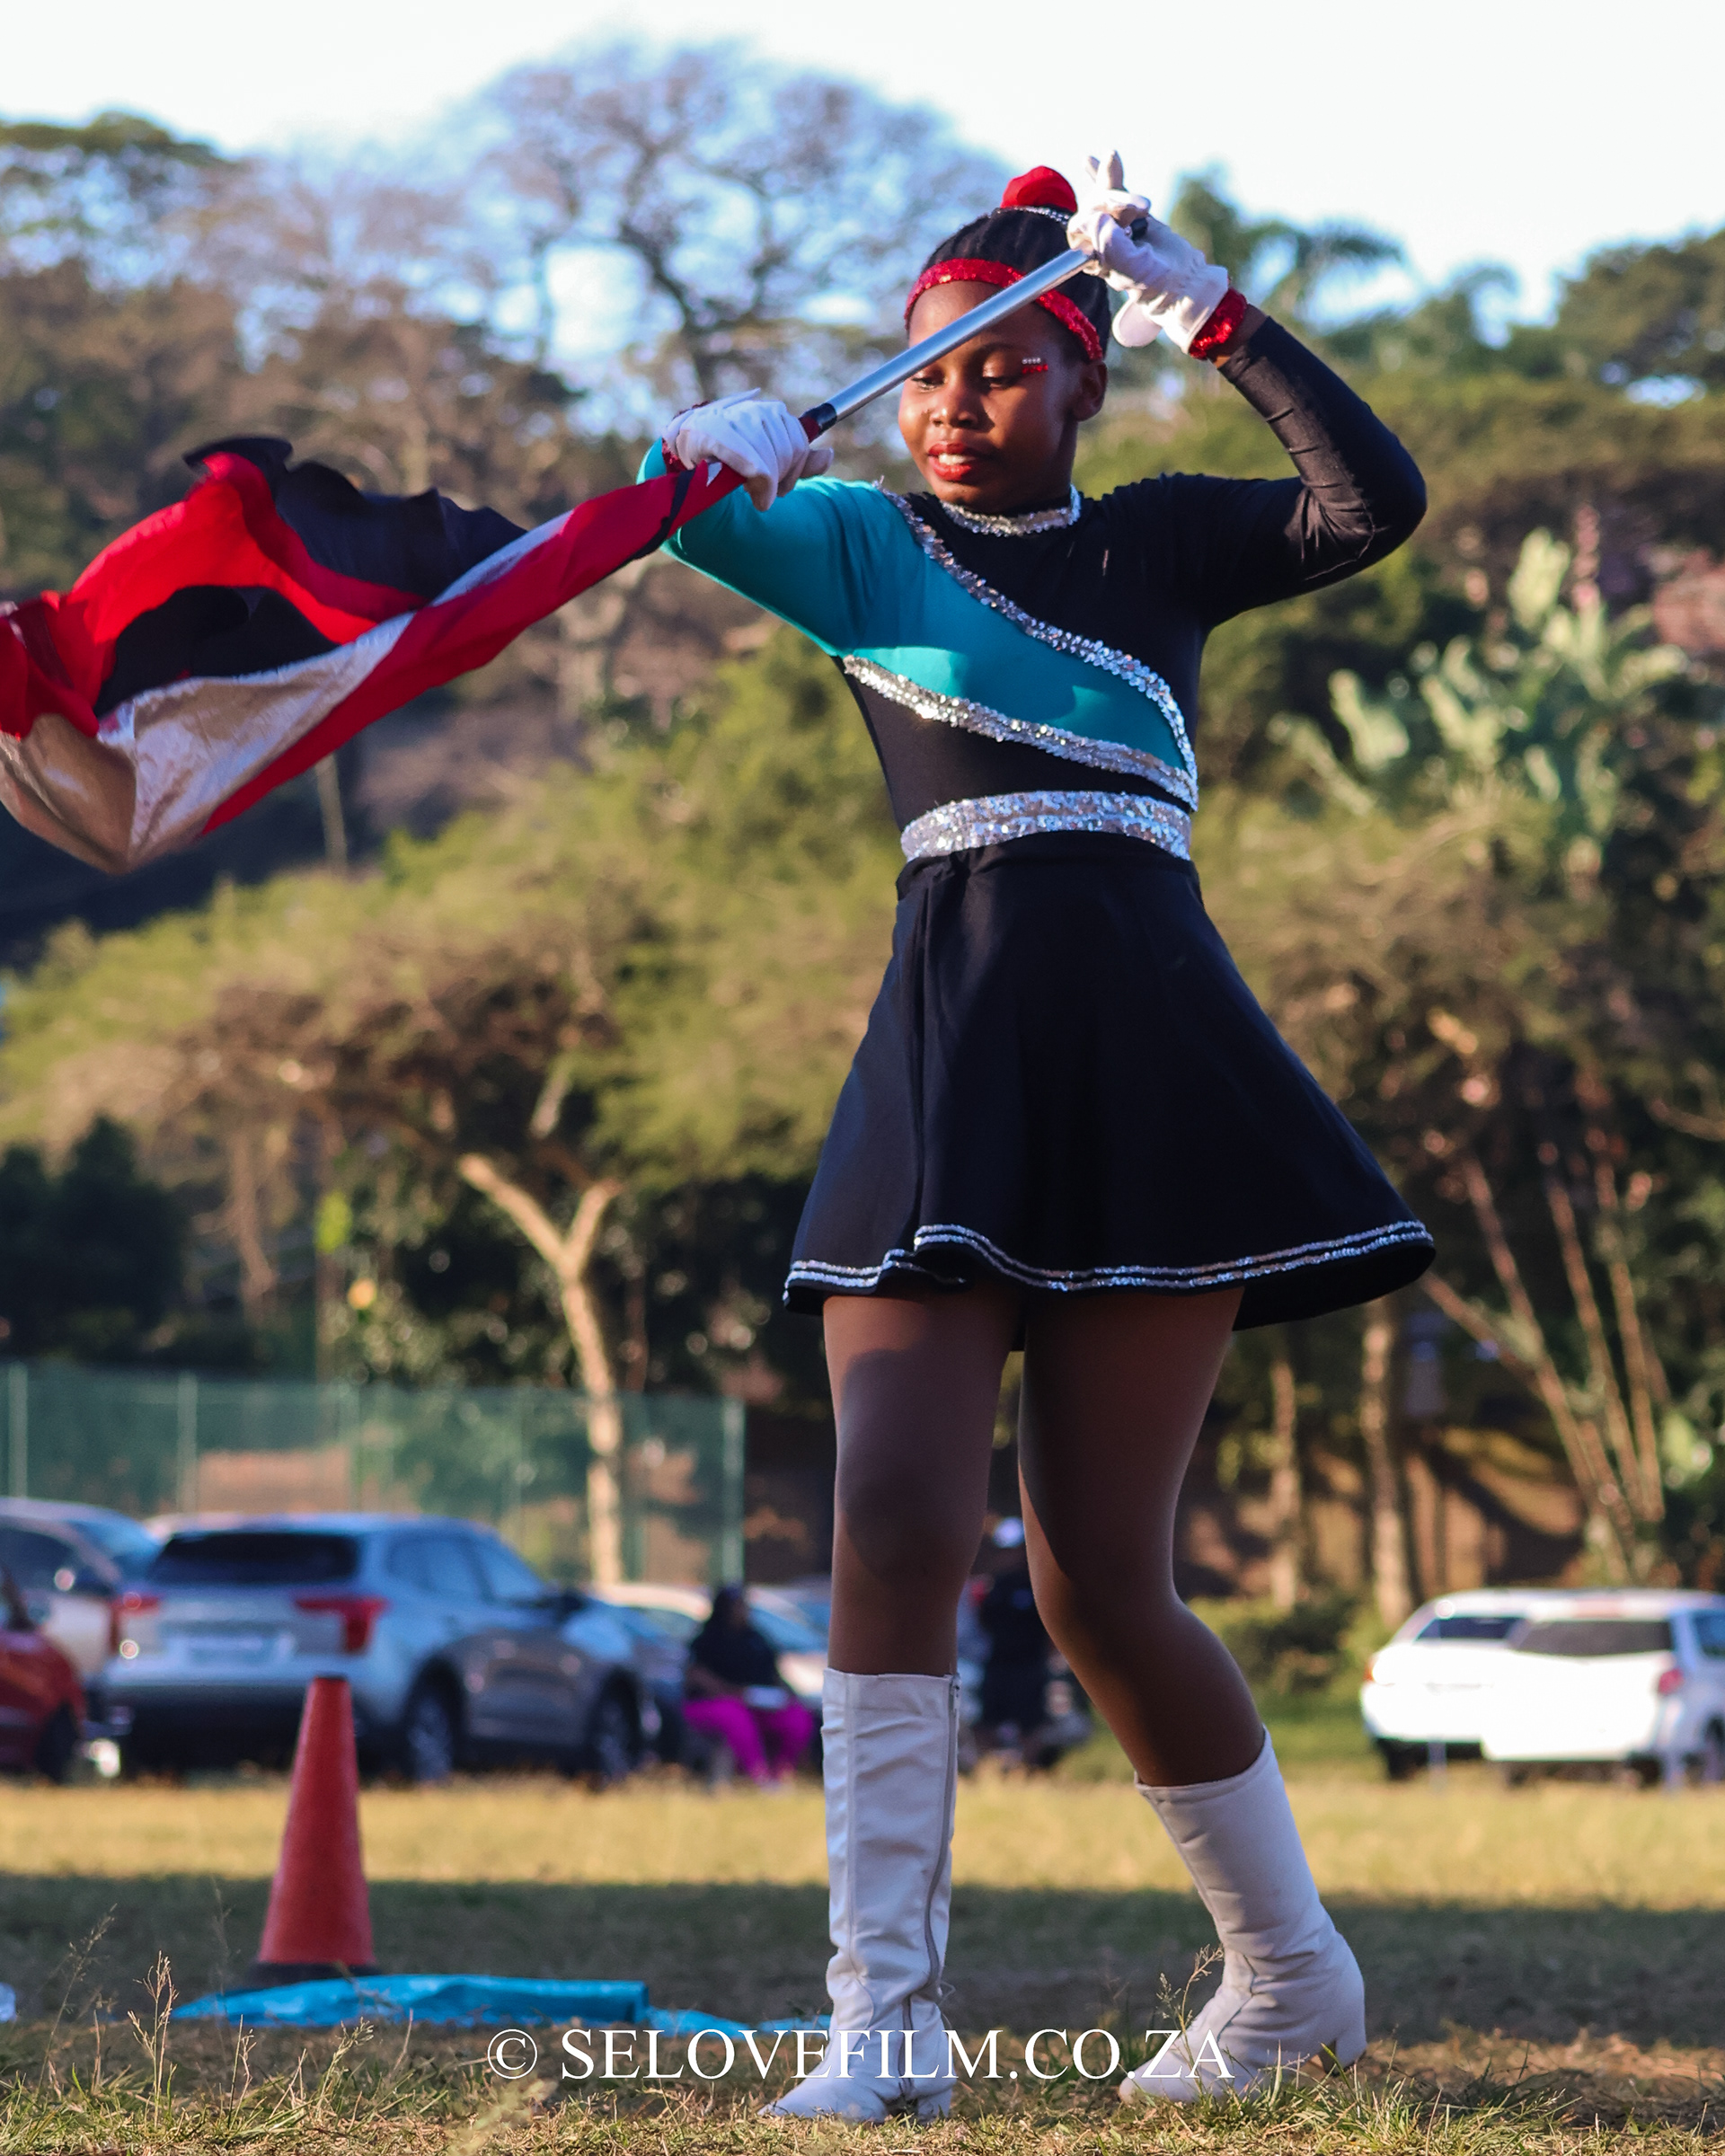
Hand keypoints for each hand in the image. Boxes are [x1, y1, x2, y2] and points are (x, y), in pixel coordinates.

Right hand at [661, 389, 834, 510]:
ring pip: (769, 460)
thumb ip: (800, 461)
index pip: (800, 443)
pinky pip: (747, 459)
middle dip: (778, 479)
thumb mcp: (770, 462)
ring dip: (762, 484)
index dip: (794, 470)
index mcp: (772, 413)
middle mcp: (755, 411)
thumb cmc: (728, 460)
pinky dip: (754, 476)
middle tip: (759, 490)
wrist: (683, 455)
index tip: (778, 484)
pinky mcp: (713, 434)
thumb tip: (829, 455)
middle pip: (788, 452)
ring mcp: (734, 420)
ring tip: (745, 487)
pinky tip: (749, 487)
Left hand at [1067, 152, 1231, 352]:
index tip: (1121, 222)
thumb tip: (1092, 218)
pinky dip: (1103, 173)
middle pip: (1093, 207)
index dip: (1096, 216)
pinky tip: (1089, 159)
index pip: (1080, 228)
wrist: (1184, 278)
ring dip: (1114, 183)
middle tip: (1143, 209)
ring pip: (1104, 194)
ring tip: (1127, 181)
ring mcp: (1113, 224)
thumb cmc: (1157, 281)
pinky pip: (1113, 188)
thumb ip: (1110, 247)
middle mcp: (1098, 240)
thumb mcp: (1133, 268)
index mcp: (1092, 258)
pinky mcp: (1129, 212)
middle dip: (1115, 200)